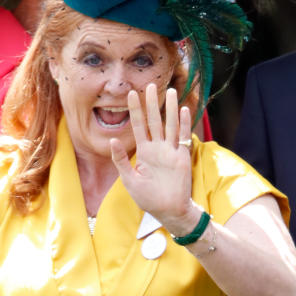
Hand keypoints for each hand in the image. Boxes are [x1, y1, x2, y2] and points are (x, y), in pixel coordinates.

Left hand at [110, 83, 194, 229]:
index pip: (138, 126)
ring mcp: (171, 152)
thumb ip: (120, 160)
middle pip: (154, 120)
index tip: (130, 94)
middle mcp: (158, 148)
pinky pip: (182, 137)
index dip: (135, 110)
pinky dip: (183, 124)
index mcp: (144, 152)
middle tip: (150, 84)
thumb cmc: (148, 198)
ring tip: (170, 91)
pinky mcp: (182, 157)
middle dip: (151, 103)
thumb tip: (112, 140)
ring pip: (169, 125)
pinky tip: (183, 110)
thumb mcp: (129, 180)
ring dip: (170, 108)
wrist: (168, 211)